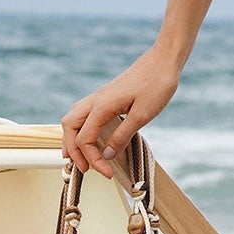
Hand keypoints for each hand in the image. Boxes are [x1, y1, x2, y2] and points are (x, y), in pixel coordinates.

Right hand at [61, 46, 180, 176]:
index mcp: (102, 106)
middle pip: (69, 127)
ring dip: (73, 138)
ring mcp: (100, 97)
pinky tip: (91, 136)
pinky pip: (85, 113)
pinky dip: (82, 128)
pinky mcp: (107, 96)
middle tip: (84, 168)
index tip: (107, 173)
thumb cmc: (156, 84)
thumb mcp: (142, 115)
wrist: (164, 60)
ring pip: (73, 118)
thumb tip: (107, 155)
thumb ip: (122, 136)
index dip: (93, 159)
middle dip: (73, 150)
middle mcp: (96, 100)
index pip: (85, 139)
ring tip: (79, 155)